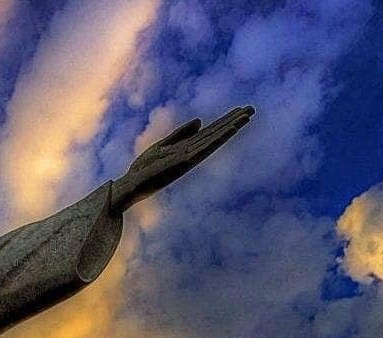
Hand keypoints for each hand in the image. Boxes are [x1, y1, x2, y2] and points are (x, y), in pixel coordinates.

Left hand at [111, 105, 254, 212]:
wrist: (130, 185)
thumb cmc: (144, 168)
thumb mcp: (162, 146)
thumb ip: (180, 134)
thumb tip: (200, 121)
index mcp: (186, 148)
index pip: (210, 132)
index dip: (225, 121)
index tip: (241, 110)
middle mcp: (191, 153)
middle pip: (216, 134)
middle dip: (233, 122)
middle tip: (252, 108)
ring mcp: (189, 158)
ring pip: (214, 140)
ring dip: (230, 128)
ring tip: (246, 116)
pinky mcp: (183, 162)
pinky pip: (204, 148)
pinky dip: (217, 139)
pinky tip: (228, 131)